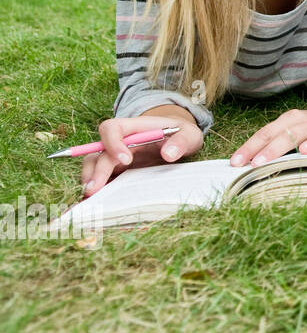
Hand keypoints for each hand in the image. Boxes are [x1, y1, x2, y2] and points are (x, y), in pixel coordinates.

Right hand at [81, 115, 203, 195]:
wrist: (179, 140)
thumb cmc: (181, 134)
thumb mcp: (189, 134)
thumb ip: (181, 141)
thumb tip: (169, 154)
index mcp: (134, 128)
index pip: (112, 128)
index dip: (113, 143)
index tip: (126, 160)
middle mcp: (120, 142)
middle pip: (98, 152)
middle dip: (95, 171)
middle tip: (94, 190)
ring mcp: (117, 157)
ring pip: (94, 166)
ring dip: (90, 181)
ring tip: (91, 199)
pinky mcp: (119, 171)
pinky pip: (104, 180)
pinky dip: (99, 190)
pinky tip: (98, 204)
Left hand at [230, 104, 306, 167]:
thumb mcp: (289, 129)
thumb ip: (272, 142)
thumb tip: (245, 162)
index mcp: (288, 120)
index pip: (266, 133)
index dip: (250, 147)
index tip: (236, 162)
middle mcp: (305, 122)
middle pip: (287, 135)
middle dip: (272, 150)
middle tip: (258, 163)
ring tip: (304, 151)